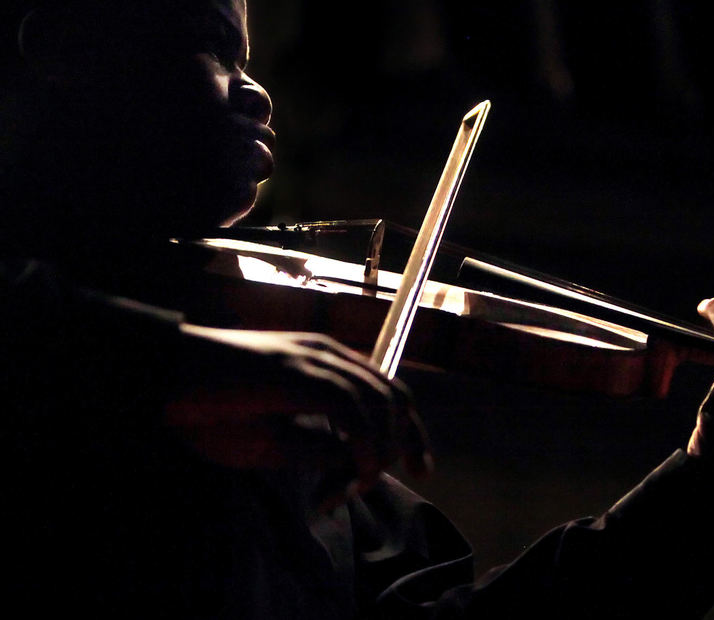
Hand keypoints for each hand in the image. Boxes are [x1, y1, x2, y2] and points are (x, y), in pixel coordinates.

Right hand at [163, 325, 431, 506]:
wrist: (164, 379)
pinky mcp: (298, 372)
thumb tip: (358, 466)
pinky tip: (349, 476)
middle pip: (394, 395)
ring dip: (377, 453)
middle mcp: (328, 354)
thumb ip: (320, 449)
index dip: (410, 429)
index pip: (387, 390)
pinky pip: (353, 411)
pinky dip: (362, 448)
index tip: (419, 466)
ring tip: (353, 487)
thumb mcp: (276, 442)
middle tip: (406, 477)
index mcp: (325, 363)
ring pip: (378, 404)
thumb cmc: (212, 412)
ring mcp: (314, 359)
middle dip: (408, 441)